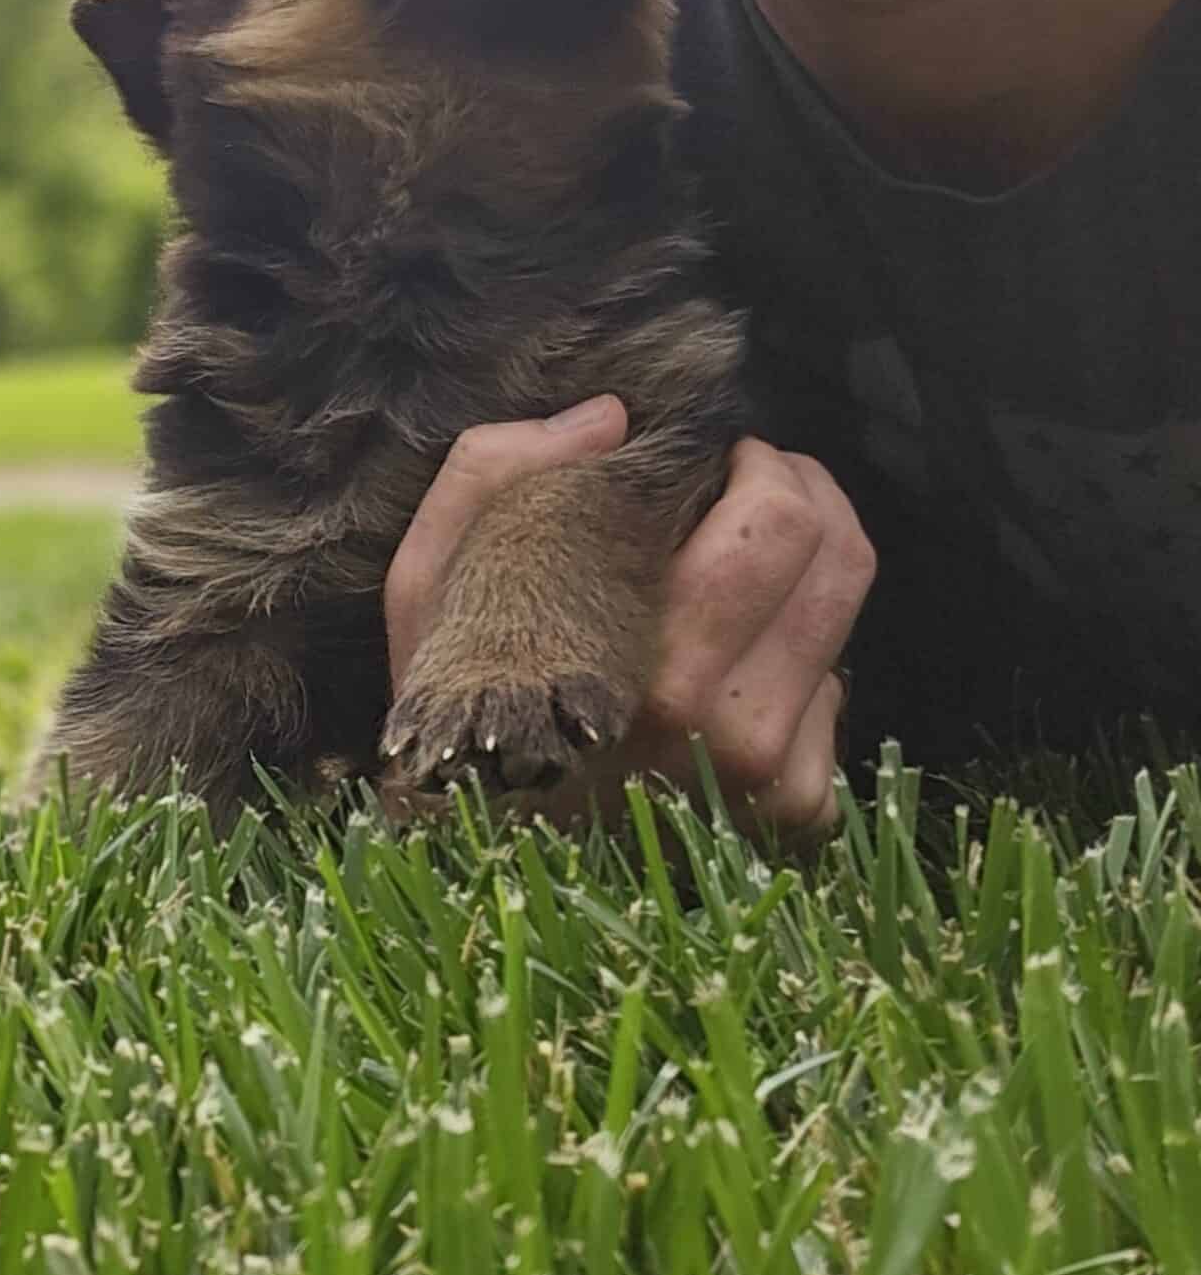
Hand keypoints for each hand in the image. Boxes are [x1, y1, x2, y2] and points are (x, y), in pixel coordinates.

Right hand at [384, 399, 871, 844]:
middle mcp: (724, 727)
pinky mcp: (797, 809)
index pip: (771, 521)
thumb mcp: (428, 583)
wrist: (472, 857)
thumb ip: (495, 476)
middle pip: (834, 552)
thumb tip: (609, 417)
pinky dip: (799, 658)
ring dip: (810, 556)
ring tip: (747, 545)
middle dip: (797, 484)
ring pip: (847, 612)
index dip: (747, 460)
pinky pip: (838, 693)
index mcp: (643, 667)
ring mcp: (770, 776)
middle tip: (747, 475)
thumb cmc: (453, 705)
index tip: (706, 454)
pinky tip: (733, 657)